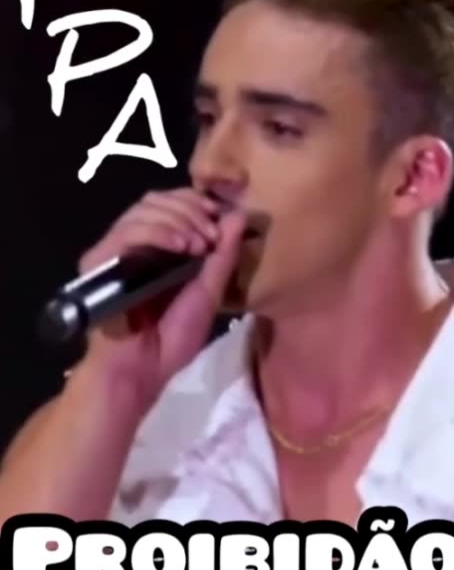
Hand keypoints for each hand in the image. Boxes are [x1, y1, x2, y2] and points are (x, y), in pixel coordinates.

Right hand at [78, 188, 246, 413]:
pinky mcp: (98, 261)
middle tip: (210, 234)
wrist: (142, 369)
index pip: (172, 204)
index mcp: (159, 248)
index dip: (196, 202)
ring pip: (143, 210)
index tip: (219, 215)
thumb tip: (238, 216)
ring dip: (177, 219)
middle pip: (157, 200)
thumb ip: (223, 256)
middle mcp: (135, 244)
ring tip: (198, 243)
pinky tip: (180, 245)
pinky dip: (157, 232)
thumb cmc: (173, 339)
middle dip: (189, 209)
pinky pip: (126, 232)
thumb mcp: (208, 293)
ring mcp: (115, 251)